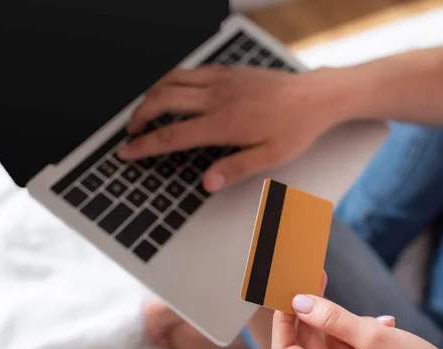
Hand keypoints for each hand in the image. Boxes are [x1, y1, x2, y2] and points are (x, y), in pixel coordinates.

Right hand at [119, 65, 346, 191]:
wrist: (315, 96)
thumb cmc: (296, 128)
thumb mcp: (270, 157)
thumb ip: (235, 169)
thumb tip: (206, 183)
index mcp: (224, 123)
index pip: (172, 135)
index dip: (144, 145)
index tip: (126, 151)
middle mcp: (217, 97)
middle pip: (162, 100)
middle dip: (139, 116)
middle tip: (130, 132)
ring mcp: (222, 80)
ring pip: (172, 79)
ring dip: (151, 94)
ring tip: (144, 110)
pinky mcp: (229, 71)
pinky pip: (191, 70)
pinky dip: (173, 80)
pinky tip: (174, 91)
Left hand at [271, 296, 442, 348]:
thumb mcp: (376, 339)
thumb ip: (333, 319)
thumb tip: (300, 302)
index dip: (284, 320)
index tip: (289, 292)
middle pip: (308, 345)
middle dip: (315, 313)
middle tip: (321, 281)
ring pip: (330, 345)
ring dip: (343, 323)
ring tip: (369, 316)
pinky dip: (359, 334)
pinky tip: (383, 326)